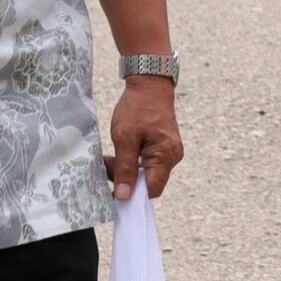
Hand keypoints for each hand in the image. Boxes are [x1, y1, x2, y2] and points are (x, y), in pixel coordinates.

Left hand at [109, 76, 183, 199]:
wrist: (150, 84)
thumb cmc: (138, 108)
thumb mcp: (125, 138)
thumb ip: (125, 169)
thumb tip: (124, 196)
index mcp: (166, 156)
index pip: (152, 190)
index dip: (133, 194)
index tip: (113, 190)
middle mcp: (172, 156)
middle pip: (148, 182)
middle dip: (126, 178)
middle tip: (108, 163)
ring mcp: (169, 151)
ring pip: (146, 173)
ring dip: (127, 169)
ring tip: (112, 156)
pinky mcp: (164, 147)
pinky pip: (148, 163)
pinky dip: (133, 161)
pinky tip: (122, 151)